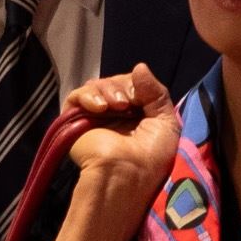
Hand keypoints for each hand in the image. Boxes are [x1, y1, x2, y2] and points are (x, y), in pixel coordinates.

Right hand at [44, 64, 175, 240]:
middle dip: (122, 86)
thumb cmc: (150, 156)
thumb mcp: (165, 121)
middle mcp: (114, 115)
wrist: (126, 175)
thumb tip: (139, 65)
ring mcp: (94, 118)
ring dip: (107, 89)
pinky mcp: (75, 122)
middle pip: (114, 83)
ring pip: (95, 86)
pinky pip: (75, 97)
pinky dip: (88, 95)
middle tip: (128, 103)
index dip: (137, 85)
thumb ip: (155, 91)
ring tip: (117, 106)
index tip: (142, 98)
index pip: (132, 85)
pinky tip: (100, 108)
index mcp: (136, 116)